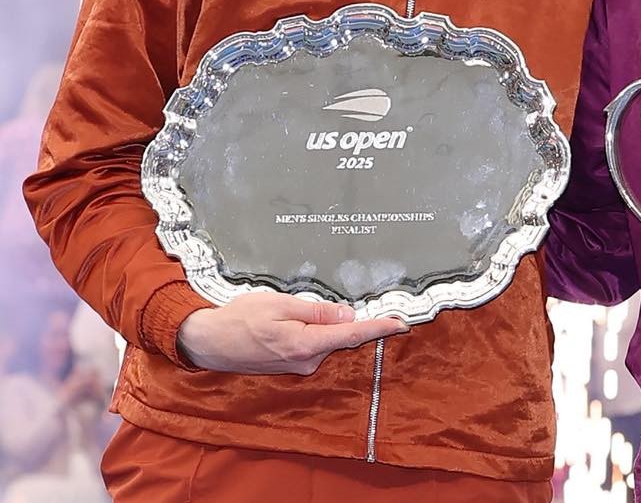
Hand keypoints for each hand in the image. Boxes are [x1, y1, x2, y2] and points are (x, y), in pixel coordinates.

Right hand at [177, 292, 408, 374]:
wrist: (209, 342)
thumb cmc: (241, 319)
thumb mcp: (281, 305)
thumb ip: (316, 311)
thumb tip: (347, 316)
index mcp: (306, 345)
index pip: (352, 336)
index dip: (379, 328)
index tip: (402, 323)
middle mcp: (306, 361)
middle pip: (342, 338)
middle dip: (353, 321)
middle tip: (356, 304)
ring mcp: (298, 366)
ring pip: (327, 340)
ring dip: (328, 325)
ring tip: (306, 309)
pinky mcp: (291, 365)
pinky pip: (313, 345)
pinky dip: (316, 332)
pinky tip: (301, 320)